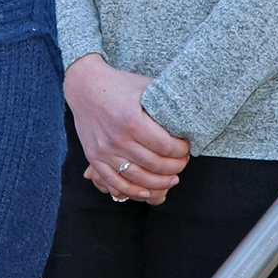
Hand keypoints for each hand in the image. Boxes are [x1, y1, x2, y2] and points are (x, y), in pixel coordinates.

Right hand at [65, 54, 189, 203]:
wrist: (85, 86)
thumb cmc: (119, 84)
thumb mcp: (145, 85)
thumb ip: (166, 100)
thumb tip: (192, 113)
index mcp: (133, 121)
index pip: (166, 146)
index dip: (182, 150)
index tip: (186, 146)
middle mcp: (118, 139)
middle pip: (155, 164)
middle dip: (176, 166)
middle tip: (182, 162)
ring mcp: (105, 151)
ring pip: (138, 178)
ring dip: (159, 183)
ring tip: (172, 179)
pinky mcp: (94, 157)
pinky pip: (115, 182)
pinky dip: (133, 191)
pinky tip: (147, 192)